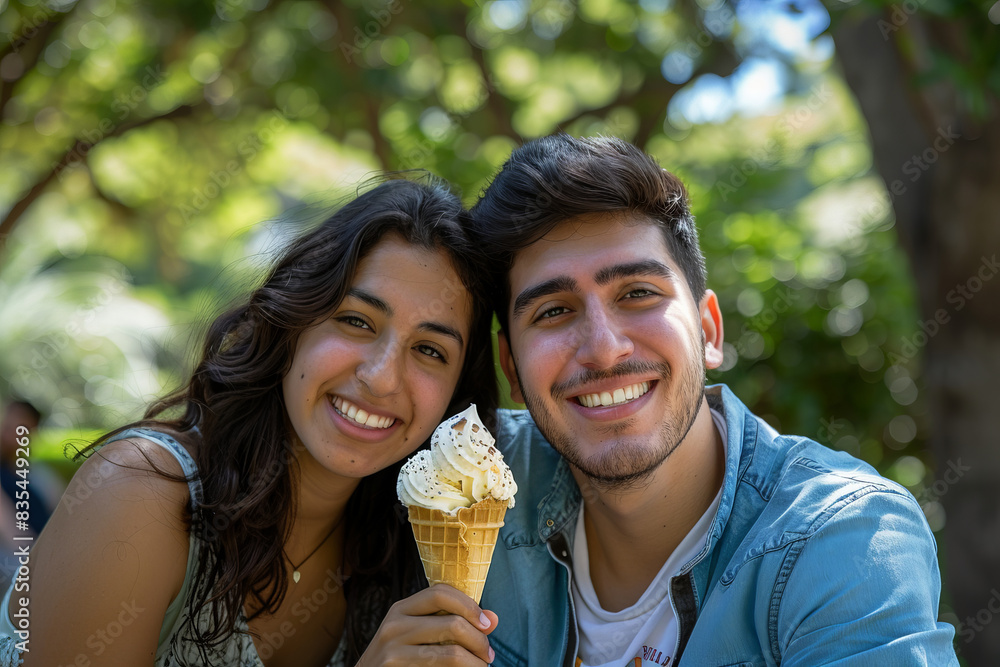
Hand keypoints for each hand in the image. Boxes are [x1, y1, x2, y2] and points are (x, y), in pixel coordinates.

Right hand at [357, 584, 498, 665]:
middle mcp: (395, 624)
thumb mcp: (419, 634)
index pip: (440, 592)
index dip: (470, 605)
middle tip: (489, 655)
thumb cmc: (399, 657)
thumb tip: (493, 619)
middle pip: (452, 623)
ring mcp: (392, 649)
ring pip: (450, 653)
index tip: (488, 623)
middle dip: (479, 641)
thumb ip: (453, 623)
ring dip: (474, 663)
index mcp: (402, 608)